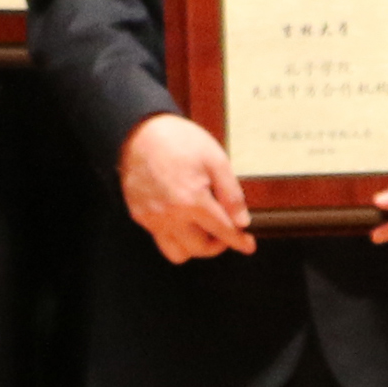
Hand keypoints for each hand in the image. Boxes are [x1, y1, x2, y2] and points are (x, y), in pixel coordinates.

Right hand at [117, 115, 252, 261]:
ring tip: (201, 230)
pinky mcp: (140, 216)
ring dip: (194, 247)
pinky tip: (182, 220)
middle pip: (200, 249)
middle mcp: (171, 215)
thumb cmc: (178, 141)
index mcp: (193, 199)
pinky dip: (175, 237)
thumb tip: (241, 221)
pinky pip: (161, 240)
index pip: (223, 231)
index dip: (239, 241)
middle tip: (223, 230)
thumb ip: (231, 194)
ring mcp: (153, 218)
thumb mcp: (215, 159)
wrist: (139, 133)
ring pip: (178, 254)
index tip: (248, 245)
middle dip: (218, 244)